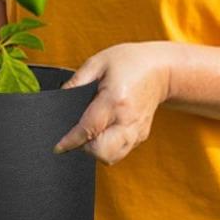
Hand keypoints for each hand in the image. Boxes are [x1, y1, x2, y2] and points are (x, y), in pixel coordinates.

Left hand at [54, 42, 174, 164]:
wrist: (161, 69)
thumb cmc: (129, 62)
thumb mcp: (98, 62)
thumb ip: (76, 80)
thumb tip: (60, 97)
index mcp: (114, 100)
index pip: (89, 130)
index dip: (70, 141)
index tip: (58, 147)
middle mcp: (127, 120)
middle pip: (102, 152)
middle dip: (85, 147)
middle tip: (79, 133)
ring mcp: (137, 131)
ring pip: (112, 158)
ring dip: (98, 150)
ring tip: (93, 131)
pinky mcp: (141, 136)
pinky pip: (120, 151)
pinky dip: (109, 147)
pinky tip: (106, 129)